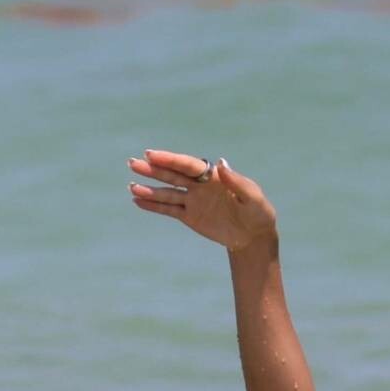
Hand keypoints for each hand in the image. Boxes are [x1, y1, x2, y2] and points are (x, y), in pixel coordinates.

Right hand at [128, 149, 275, 252]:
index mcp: (214, 176)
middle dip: (153, 170)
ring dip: (149, 189)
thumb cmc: (258, 213)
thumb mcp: (252, 197)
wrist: (254, 236)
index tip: (152, 155)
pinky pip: (169, 210)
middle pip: (173, 175)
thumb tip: (220, 163)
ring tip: (131, 186)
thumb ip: (236, 181)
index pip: (188, 165)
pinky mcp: (189, 216)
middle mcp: (200, 185)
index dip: (170, 160)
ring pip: (167, 193)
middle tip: (133, 163)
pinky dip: (153, 206)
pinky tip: (137, 201)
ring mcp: (193, 200)